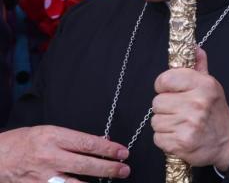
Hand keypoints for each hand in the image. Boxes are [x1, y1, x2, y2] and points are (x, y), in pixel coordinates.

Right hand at [0, 125, 128, 181]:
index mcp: (53, 137)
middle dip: (109, 168)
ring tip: (111, 182)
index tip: (123, 152)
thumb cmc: (21, 143)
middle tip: (124, 170)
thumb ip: (71, 139)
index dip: (108, 149)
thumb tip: (99, 141)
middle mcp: (49, 156)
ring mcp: (42, 176)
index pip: (87, 143)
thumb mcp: (46, 132)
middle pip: (86, 164)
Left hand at [152, 48, 228, 171]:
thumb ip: (199, 67)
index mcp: (203, 85)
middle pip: (157, 102)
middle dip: (165, 108)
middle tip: (180, 111)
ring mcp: (189, 124)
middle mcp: (197, 103)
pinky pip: (157, 137)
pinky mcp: (181, 143)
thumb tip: (194, 47)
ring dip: (165, 124)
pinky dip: (166, 139)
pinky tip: (179, 136)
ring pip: (155, 120)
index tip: (171, 91)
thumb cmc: (215, 113)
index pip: (165, 79)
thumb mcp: (211, 86)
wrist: (226, 143)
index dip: (164, 86)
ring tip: (181, 124)